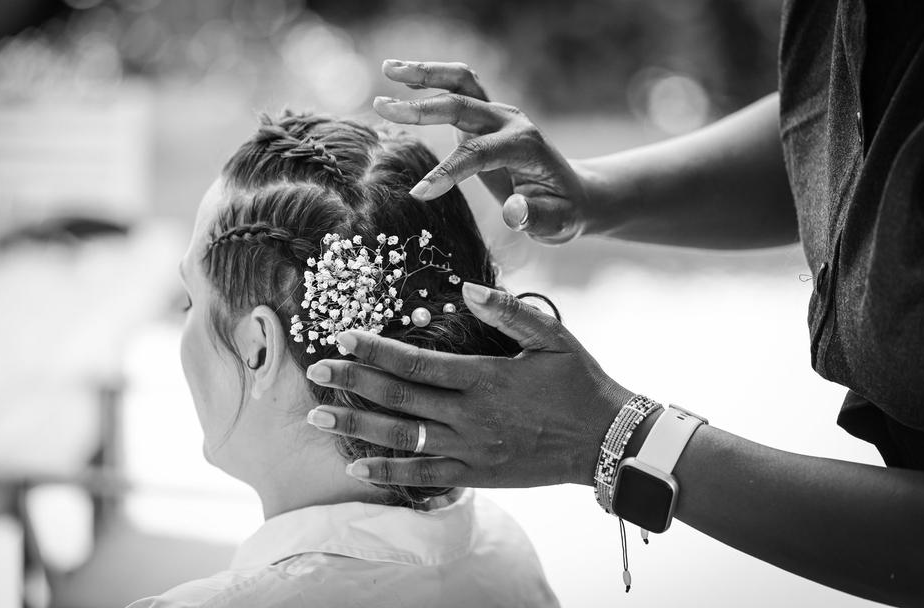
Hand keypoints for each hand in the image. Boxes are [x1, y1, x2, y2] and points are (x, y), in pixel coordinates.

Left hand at [303, 282, 632, 487]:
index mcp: (485, 378)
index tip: (341, 337)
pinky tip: (360, 468)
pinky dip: (390, 474)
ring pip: (402, 438)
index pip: (415, 363)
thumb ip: (508, 311)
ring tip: (319, 416)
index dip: (373, 350)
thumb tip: (465, 288)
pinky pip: (424, 477)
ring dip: (357, 427)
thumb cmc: (580, 384)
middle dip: (351, 383)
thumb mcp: (551, 337)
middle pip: (397, 398)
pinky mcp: (476, 475)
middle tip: (315, 370)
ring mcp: (470, 450)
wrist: (607, 442)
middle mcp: (470, 416)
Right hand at [375, 59, 593, 243]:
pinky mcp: (486, 114)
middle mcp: (510, 122)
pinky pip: (460, 86)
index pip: (478, 154)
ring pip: (462, 81)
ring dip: (425, 73)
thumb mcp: (555, 224)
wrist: (572, 193)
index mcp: (524, 147)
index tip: (418, 193)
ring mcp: (498, 114)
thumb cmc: (561, 212)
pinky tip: (403, 77)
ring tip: (387, 69)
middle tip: (383, 108)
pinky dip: (433, 77)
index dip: (447, 173)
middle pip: (462, 105)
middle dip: (422, 109)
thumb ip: (534, 218)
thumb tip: (514, 212)